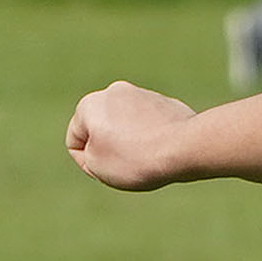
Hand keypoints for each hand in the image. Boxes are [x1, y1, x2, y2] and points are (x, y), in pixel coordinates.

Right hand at [66, 81, 201, 190]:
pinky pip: (155, 128)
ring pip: (131, 128)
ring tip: (151, 157)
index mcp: (89, 103)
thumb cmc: (136, 158)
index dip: (89, 164)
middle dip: (113, 150)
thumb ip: (87, 154)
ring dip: (136, 144)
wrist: (185, 148)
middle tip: (131, 164)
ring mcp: (145, 95)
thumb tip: (104, 142)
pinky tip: (168, 150)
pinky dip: (157, 139)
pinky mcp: (169, 104)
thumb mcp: (96, 166)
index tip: (111, 168)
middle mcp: (115, 91)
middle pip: (104, 132)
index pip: (76, 141)